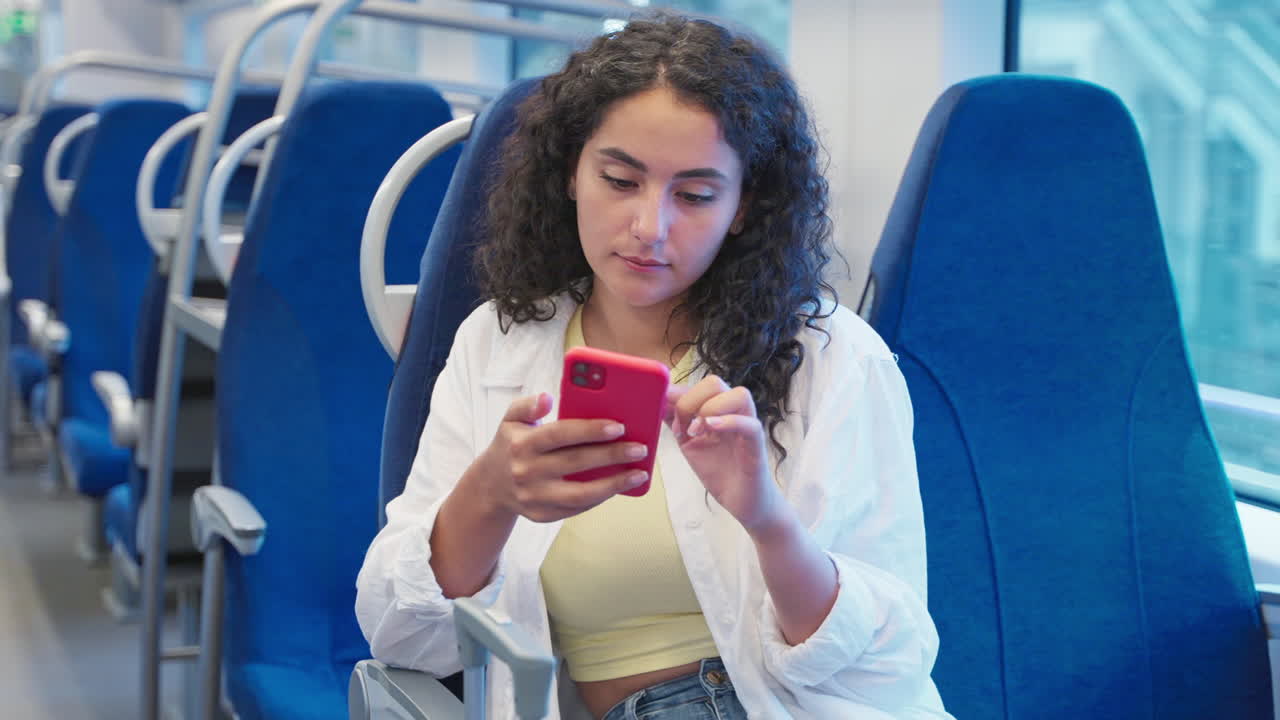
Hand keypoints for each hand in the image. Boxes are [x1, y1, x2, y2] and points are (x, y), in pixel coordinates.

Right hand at [470, 392, 649, 523]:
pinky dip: (600, 497)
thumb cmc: (511, 445)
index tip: (619, 427)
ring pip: (580, 494)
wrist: (490, 486)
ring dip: (613, 484)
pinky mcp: (542, 515)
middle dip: (611, 455)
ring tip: (638, 473)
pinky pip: (577, 508)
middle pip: (575, 463)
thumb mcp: (511, 420)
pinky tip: (619, 486)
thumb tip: (546, 398)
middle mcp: (526, 472)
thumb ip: (527, 405)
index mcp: (521, 444)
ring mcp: (534, 497)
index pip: (560, 435)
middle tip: (639, 449)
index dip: (590, 431)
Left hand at [666, 376, 788, 536]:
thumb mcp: (689, 443)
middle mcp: (734, 412)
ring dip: (710, 409)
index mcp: (718, 409)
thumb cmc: (719, 471)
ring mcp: (747, 427)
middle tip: (681, 427)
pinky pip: (750, 424)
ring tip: (695, 432)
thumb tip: (656, 400)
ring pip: (739, 395)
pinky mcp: (757, 445)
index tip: (661, 409)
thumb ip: (676, 421)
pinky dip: (728, 422)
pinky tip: (709, 430)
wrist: (742, 502)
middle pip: (715, 383)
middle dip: (690, 400)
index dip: (677, 392)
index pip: (697, 385)